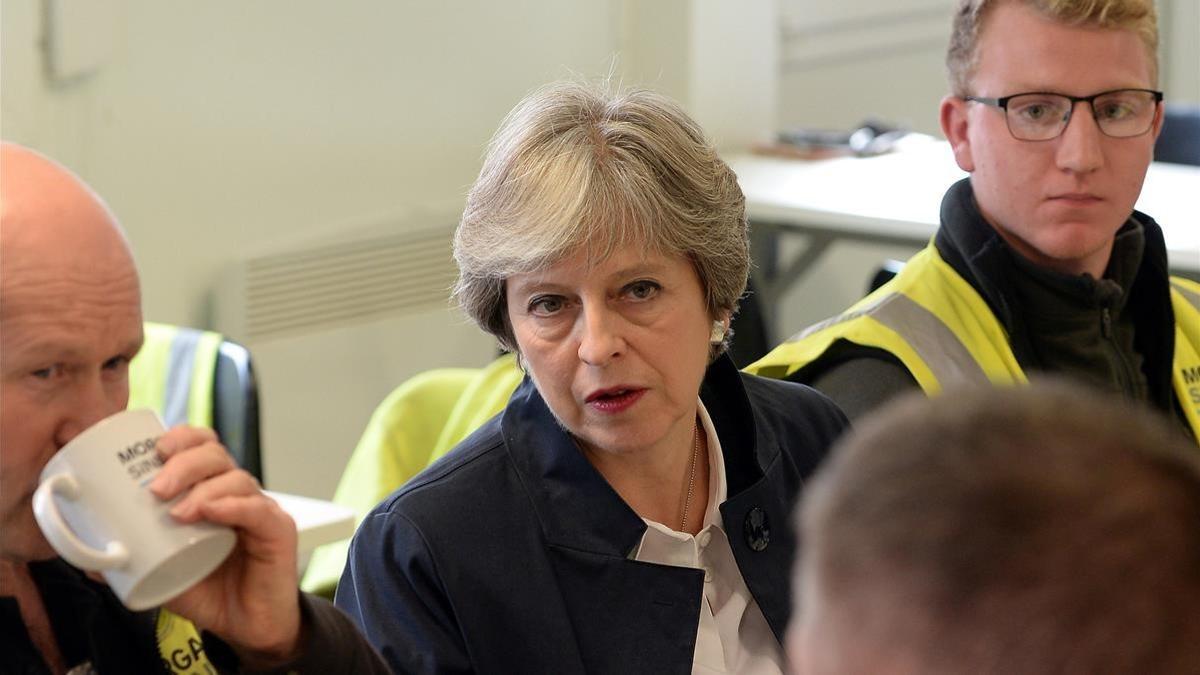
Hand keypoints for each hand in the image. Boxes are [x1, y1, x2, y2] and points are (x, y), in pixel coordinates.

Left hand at [148, 425, 302, 666]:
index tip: (155, 450)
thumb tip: (89, 560)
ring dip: (203, 489)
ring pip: (237, 478)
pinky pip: (257, 509)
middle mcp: (236, 493)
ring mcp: (259, 509)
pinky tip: (213, 511)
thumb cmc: (210, 590)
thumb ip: (133, 561)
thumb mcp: (161, 573)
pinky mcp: (278, 530)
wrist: (245, 624)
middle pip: (216, 454)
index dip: (182, 438)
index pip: (202, 446)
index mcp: (210, 491)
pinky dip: (233, 506)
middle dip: (184, 463)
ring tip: (179, 513)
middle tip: (157, 489)